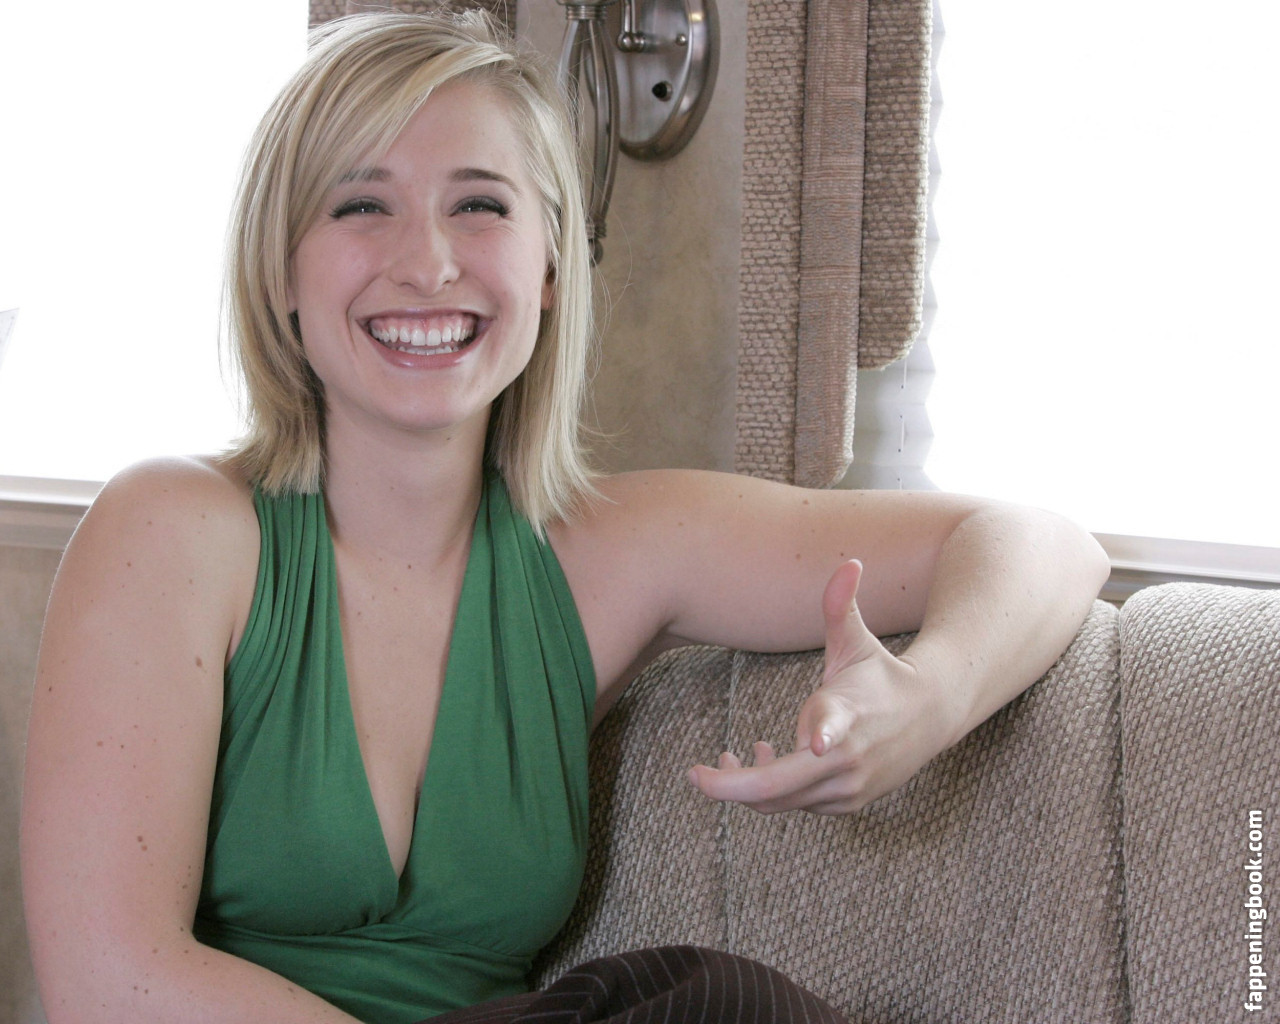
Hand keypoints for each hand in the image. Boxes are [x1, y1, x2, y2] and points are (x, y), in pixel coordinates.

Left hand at [687, 560, 958, 813]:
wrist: (931, 717)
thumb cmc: (881, 675)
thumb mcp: (858, 641)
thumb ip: (842, 607)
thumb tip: (851, 561)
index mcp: (849, 713)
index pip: (837, 725)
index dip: (824, 730)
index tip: (817, 739)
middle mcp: (848, 757)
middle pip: (781, 786)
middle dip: (731, 786)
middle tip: (694, 775)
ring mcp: (849, 787)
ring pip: (783, 801)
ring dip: (748, 786)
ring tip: (731, 757)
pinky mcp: (848, 804)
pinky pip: (798, 805)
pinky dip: (773, 791)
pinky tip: (765, 759)